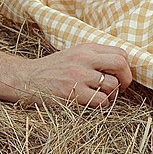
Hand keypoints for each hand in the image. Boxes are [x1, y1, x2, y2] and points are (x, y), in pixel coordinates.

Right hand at [14, 43, 131, 107]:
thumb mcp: (73, 55)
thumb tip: (120, 66)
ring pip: (112, 85)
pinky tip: (95, 104)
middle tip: (121, 88)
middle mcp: (84, 59)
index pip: (120, 52)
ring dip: (113, 95)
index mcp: (86, 48)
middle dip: (126, 79)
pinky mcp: (73, 93)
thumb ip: (94, 57)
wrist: (26, 79)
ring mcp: (78, 76)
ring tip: (104, 98)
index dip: (126, 66)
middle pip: (120, 64)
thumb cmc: (51, 69)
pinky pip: (100, 100)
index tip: (120, 76)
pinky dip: (103, 105)